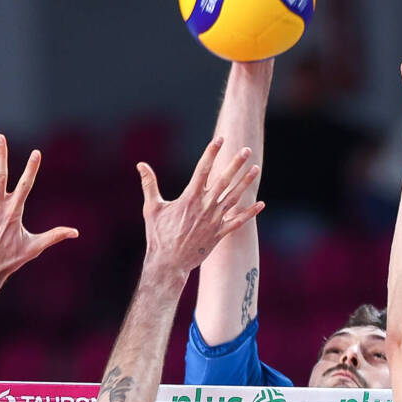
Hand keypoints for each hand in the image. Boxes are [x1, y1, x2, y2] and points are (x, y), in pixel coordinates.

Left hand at [0, 135, 77, 282]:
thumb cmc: (10, 260)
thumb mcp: (34, 247)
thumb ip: (54, 236)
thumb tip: (75, 233)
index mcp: (14, 212)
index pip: (25, 185)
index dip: (31, 168)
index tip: (36, 152)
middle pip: (0, 175)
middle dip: (1, 155)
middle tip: (0, 137)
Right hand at [137, 136, 263, 275]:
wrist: (168, 263)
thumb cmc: (158, 235)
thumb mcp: (152, 208)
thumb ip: (149, 184)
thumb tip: (140, 164)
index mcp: (189, 198)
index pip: (203, 169)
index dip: (211, 152)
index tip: (219, 139)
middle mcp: (204, 207)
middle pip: (223, 180)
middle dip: (235, 163)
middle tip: (246, 149)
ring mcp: (214, 221)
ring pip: (234, 198)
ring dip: (246, 183)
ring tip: (256, 168)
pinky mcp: (219, 234)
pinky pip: (238, 222)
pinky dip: (250, 213)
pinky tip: (261, 204)